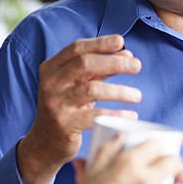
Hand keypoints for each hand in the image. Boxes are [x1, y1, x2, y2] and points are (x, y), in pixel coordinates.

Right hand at [17, 35, 142, 183]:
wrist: (45, 142)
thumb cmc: (67, 107)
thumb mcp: (78, 84)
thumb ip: (100, 69)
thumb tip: (127, 54)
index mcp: (51, 68)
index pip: (77, 48)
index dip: (100, 43)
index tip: (121, 41)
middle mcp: (51, 83)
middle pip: (85, 64)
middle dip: (114, 62)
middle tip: (137, 66)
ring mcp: (56, 104)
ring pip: (92, 89)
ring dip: (119, 91)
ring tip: (137, 95)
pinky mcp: (65, 124)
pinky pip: (95, 116)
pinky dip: (116, 114)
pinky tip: (131, 115)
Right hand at [62, 136, 182, 183]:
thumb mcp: (92, 172)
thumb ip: (107, 151)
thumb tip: (119, 138)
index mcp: (129, 164)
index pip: (155, 145)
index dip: (160, 145)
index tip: (162, 150)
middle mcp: (145, 181)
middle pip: (174, 164)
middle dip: (177, 164)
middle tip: (175, 169)